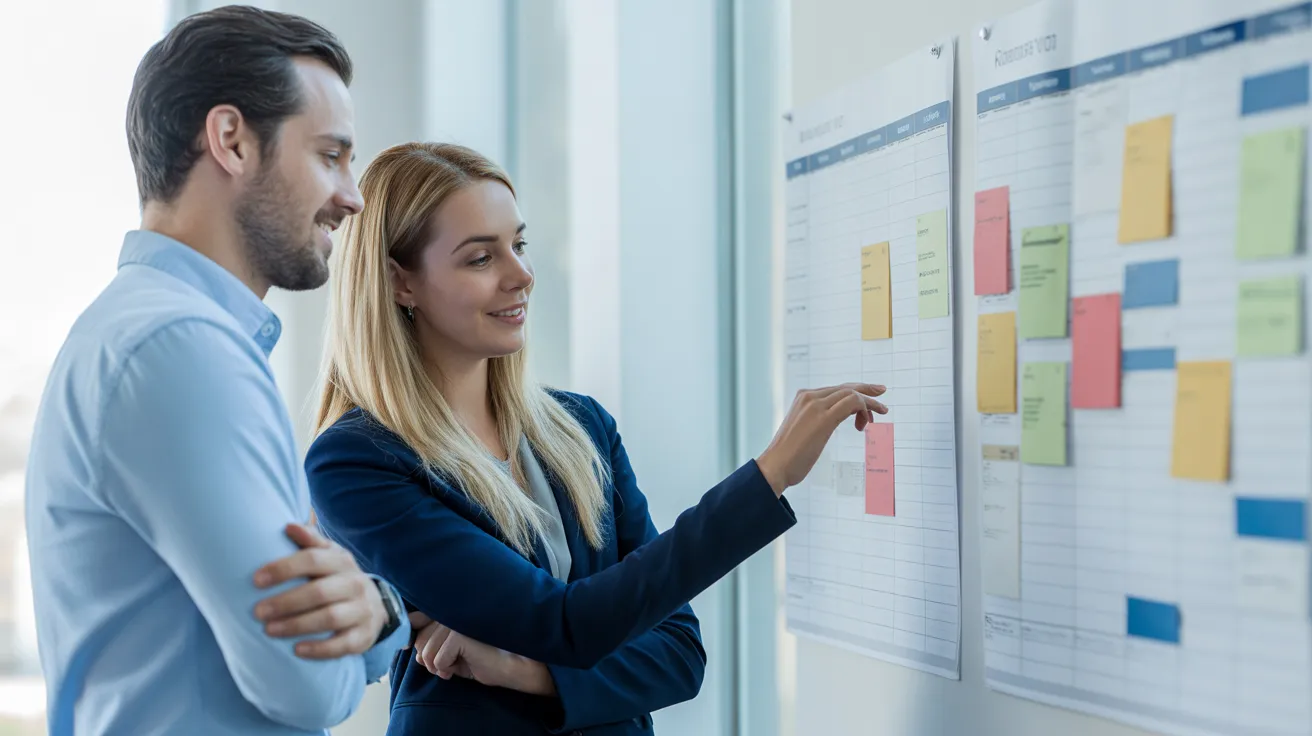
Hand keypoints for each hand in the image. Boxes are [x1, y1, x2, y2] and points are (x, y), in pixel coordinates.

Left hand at [252, 523, 386, 658]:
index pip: (313, 559)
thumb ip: (310, 542)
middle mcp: (355, 584)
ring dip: (297, 625)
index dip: (284, 568)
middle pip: (320, 591)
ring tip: (269, 630)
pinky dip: (319, 649)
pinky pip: (342, 645)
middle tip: (257, 612)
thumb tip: (289, 526)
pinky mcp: (363, 636)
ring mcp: (362, 611)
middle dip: (286, 602)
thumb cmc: (338, 578)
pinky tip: (297, 650)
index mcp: (342, 561)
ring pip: (330, 618)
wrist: (373, 606)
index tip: (256, 580)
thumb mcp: (329, 556)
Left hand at [408, 613, 554, 695]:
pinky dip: (448, 669)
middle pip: (419, 642)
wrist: (511, 666)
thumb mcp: (450, 652)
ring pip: (426, 653)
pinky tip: (464, 664)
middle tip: (449, 666)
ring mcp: (454, 620)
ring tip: (457, 666)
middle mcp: (450, 612)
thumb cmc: (481, 660)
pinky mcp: (459, 634)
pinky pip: (438, 660)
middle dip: (430, 661)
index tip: (408, 646)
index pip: (416, 619)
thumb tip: (407, 642)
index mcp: (448, 612)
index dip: (410, 636)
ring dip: (439, 667)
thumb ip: (431, 643)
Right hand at [756, 383, 887, 494]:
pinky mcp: (824, 418)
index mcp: (803, 398)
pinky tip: (866, 422)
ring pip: (851, 393)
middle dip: (867, 390)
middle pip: (845, 387)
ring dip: (868, 403)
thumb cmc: (788, 456)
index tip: (868, 400)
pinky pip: (852, 403)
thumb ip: (814, 422)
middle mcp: (809, 396)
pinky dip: (864, 408)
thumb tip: (824, 426)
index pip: (835, 390)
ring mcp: (815, 405)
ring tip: (877, 417)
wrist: (775, 467)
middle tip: (882, 392)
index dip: (854, 393)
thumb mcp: (803, 431)